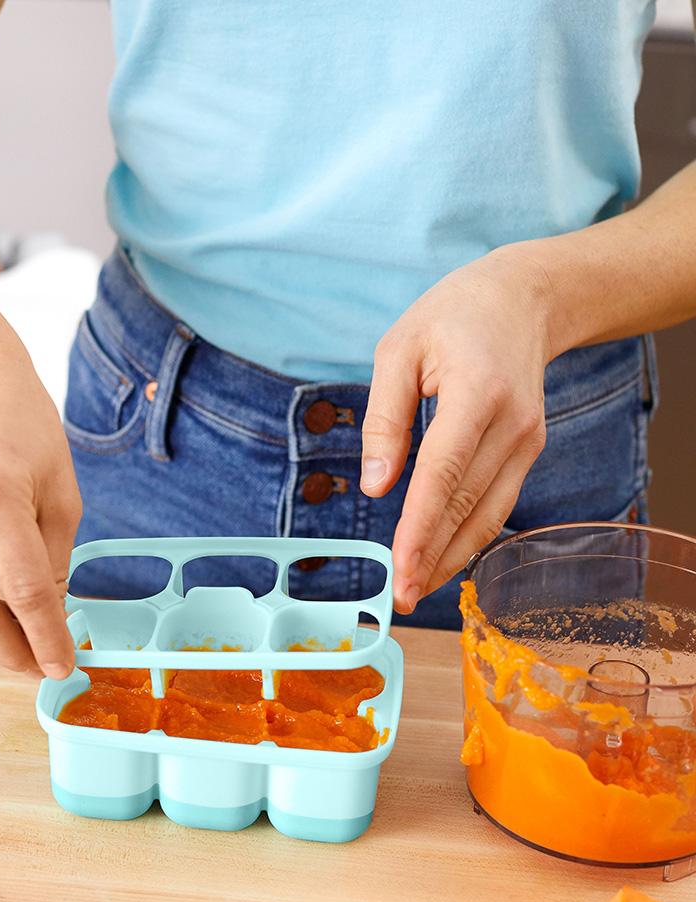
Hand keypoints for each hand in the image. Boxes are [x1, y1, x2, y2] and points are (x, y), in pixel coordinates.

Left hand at [360, 246, 553, 613]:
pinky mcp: (528, 448)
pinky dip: (470, 535)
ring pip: (489, 513)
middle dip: (433, 555)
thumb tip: (377, 488)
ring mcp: (527, 439)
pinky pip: (498, 502)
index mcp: (476, 391)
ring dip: (453, 556)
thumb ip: (384, 419)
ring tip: (417, 589)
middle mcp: (512, 423)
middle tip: (400, 597)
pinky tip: (443, 557)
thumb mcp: (398, 350)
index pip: (445, 472)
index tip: (400, 566)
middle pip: (467, 503)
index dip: (421, 525)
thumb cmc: (450, 318)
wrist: (523, 299)